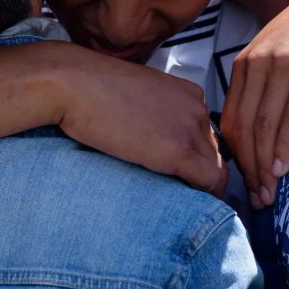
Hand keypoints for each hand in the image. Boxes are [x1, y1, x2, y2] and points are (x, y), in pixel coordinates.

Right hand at [53, 48, 227, 195]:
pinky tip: (182, 204)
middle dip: (201, 175)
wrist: (72, 83)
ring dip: (202, 189)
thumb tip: (150, 140)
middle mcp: (197, 108)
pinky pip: (208, 181)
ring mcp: (190, 128)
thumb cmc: (90, 89)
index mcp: (188, 94)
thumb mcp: (134, 96)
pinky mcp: (178, 150)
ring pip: (216, 170)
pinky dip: (202, 197)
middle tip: (181, 194)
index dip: (195, 157)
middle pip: (215, 153)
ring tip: (180, 203)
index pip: (207, 135)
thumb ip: (153, 114)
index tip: (180, 174)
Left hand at [221, 0, 288, 207]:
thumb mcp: (281, 51)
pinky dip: (285, 145)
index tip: (244, 185)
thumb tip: (258, 129)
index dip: (235, 157)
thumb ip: (265, 83)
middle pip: (244, 127)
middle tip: (257, 201)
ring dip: (265, 165)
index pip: (230, 119)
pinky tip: (284, 168)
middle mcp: (259, 63)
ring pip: (265, 125)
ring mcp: (284, 65)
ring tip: (270, 195)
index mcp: (246, 63)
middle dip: (248, 169)